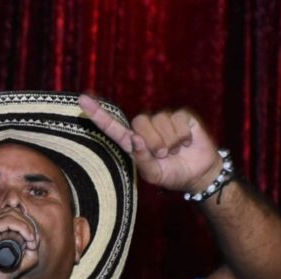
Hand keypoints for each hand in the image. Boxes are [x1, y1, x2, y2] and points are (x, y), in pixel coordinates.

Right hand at [0, 205, 40, 278]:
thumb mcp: (14, 267)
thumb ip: (26, 256)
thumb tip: (35, 244)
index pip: (8, 217)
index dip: (24, 224)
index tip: (33, 240)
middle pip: (11, 211)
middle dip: (27, 223)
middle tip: (34, 240)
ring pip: (11, 213)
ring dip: (26, 225)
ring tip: (32, 240)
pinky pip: (8, 220)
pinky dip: (22, 227)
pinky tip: (28, 238)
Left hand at [79, 94, 221, 193]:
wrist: (198, 174)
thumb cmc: (172, 175)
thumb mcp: (154, 174)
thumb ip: (142, 159)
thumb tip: (134, 139)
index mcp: (133, 142)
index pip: (112, 127)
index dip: (98, 114)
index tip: (81, 101)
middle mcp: (146, 128)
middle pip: (139, 123)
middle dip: (153, 143)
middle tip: (164, 156)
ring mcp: (163, 120)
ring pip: (159, 121)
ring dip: (170, 141)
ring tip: (176, 151)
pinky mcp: (181, 116)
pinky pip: (177, 120)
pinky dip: (183, 136)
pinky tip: (187, 143)